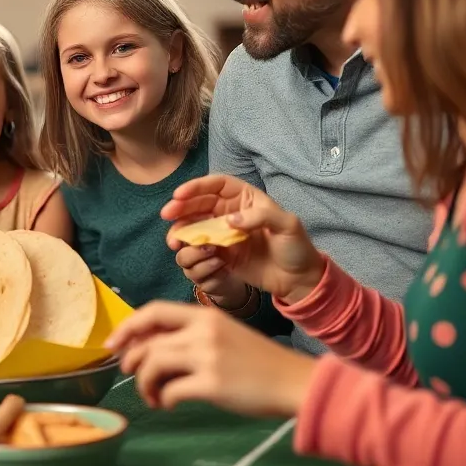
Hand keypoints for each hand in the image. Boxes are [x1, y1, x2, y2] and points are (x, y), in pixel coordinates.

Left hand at [106, 301, 316, 417]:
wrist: (293, 382)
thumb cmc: (258, 361)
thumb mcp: (224, 334)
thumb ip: (190, 335)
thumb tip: (149, 347)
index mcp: (205, 316)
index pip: (154, 310)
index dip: (128, 326)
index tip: (113, 343)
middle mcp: (203, 331)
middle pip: (148, 342)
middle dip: (131, 361)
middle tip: (129, 375)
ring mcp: (207, 357)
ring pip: (153, 365)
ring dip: (145, 384)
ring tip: (153, 397)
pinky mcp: (212, 384)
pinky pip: (170, 391)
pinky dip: (163, 399)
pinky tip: (169, 405)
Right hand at [163, 174, 324, 303]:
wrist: (298, 280)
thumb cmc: (296, 248)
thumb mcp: (287, 225)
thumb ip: (260, 216)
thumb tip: (230, 221)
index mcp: (244, 198)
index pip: (215, 185)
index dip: (195, 187)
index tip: (179, 195)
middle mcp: (229, 213)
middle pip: (197, 204)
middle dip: (180, 208)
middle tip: (167, 215)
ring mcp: (222, 234)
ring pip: (192, 226)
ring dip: (182, 232)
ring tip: (179, 242)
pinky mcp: (219, 254)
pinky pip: (197, 249)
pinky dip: (192, 252)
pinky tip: (201, 256)